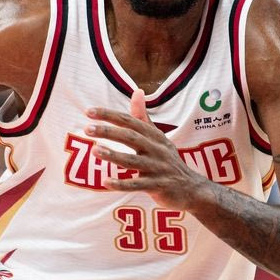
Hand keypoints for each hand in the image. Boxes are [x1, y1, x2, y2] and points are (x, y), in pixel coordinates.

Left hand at [85, 89, 207, 209]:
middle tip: (87, 129)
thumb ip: (144, 117)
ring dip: (114, 155)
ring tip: (95, 150)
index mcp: (154, 135)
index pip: (129, 121)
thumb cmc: (167, 160)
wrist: (191, 188)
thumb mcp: (158, 137)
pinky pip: (137, 185)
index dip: (109, 115)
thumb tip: (137, 91)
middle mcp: (156, 149)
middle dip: (109, 132)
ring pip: (133, 161)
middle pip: (131, 137)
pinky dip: (122, 184)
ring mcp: (158, 168)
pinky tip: (106, 182)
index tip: (88, 112)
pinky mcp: (158, 186)